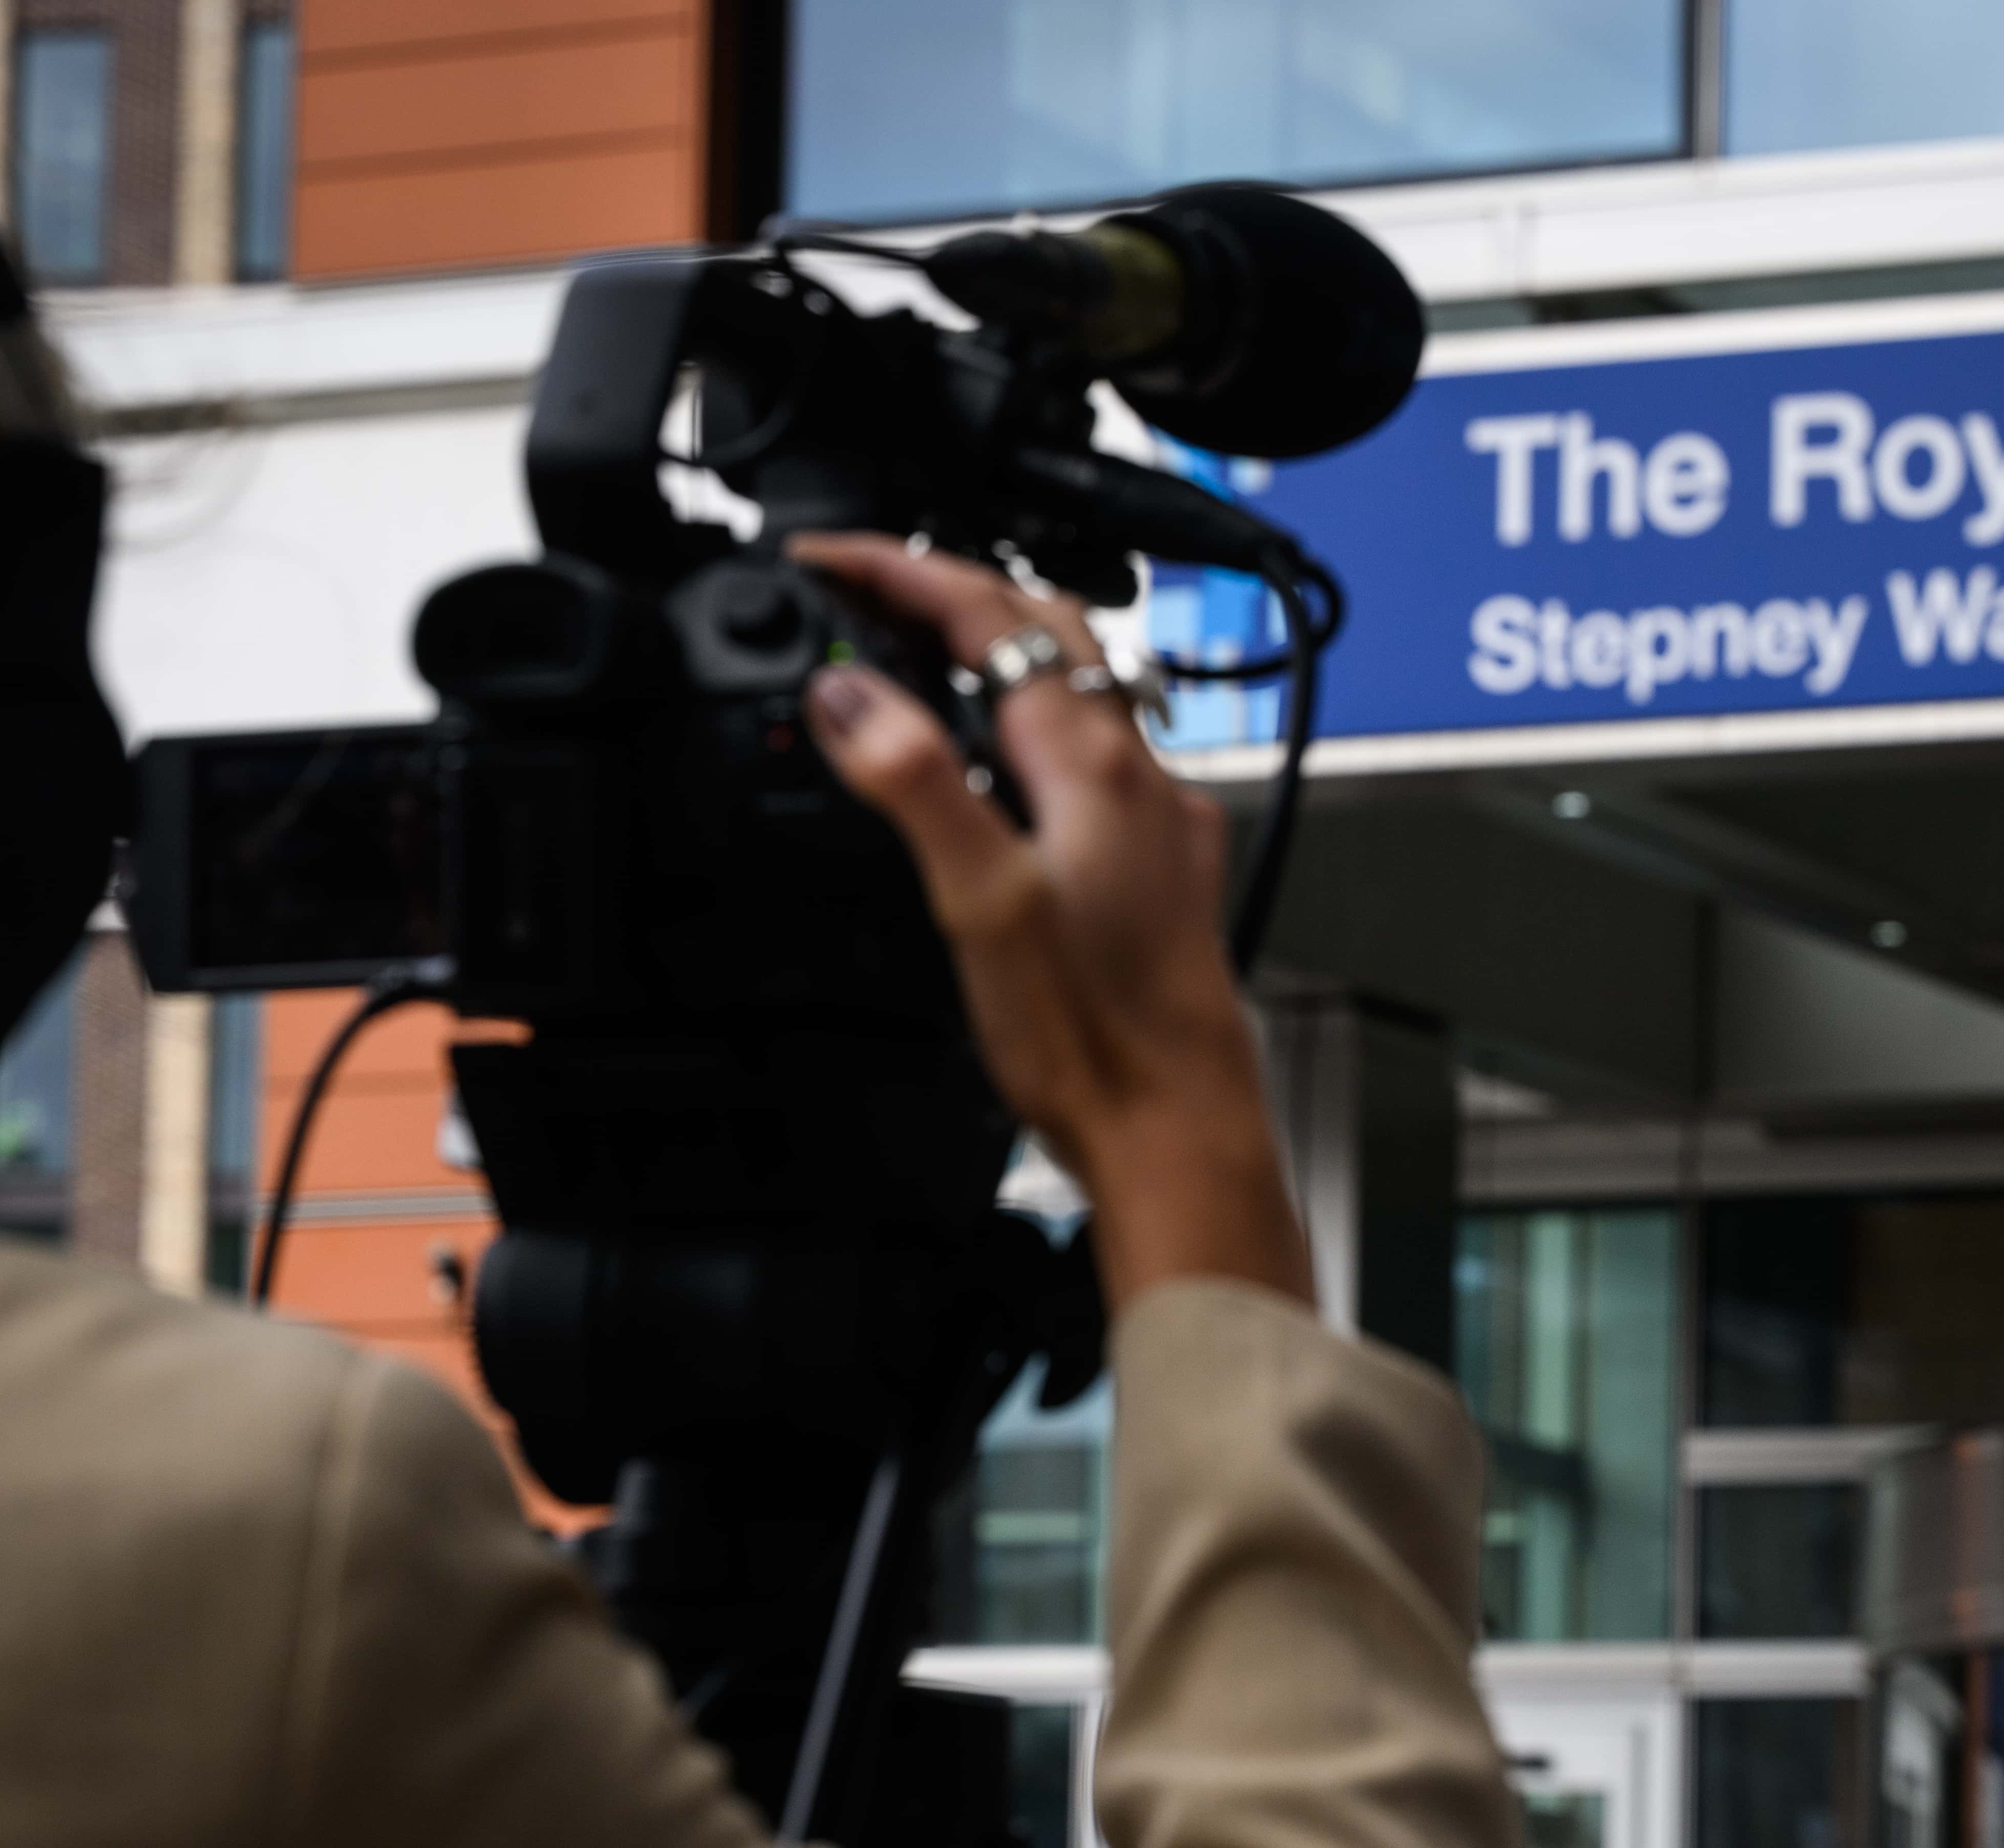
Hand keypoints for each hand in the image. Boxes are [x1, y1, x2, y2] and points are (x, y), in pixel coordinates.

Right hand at [788, 533, 1312, 1309]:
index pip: (986, 610)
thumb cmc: (1095, 1043)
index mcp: (1091, 764)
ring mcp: (1157, 820)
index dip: (896, 567)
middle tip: (864, 591)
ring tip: (917, 655)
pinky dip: (1032, 725)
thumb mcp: (981, 906)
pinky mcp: (1161, 868)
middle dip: (950, 588)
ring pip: (1077, 686)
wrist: (1178, 1134)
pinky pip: (1095, 755)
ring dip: (996, 651)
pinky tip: (1001, 770)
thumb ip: (914, 783)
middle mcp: (1139, 776)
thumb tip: (850, 691)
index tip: (825, 556)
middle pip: (1043, 628)